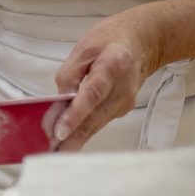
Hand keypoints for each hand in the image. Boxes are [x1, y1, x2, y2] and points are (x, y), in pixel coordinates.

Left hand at [53, 7, 165, 150]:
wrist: (143, 41)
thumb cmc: (110, 41)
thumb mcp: (83, 49)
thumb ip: (68, 76)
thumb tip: (58, 103)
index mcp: (112, 66)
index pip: (92, 94)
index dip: (75, 114)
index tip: (60, 132)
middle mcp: (123, 88)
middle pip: (95, 118)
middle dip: (72, 138)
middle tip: (51, 155)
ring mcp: (125, 102)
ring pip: (96, 125)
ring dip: (75, 139)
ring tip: (54, 153)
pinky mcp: (122, 110)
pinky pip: (98, 122)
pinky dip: (83, 131)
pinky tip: (68, 139)